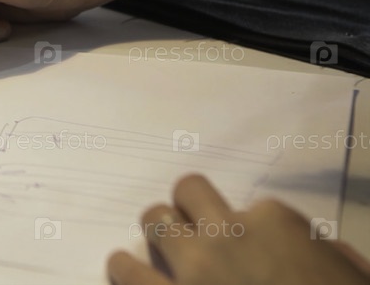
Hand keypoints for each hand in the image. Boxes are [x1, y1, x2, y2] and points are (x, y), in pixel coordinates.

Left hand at [108, 174, 369, 284]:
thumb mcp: (350, 276)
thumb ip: (326, 258)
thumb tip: (318, 254)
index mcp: (275, 223)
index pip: (248, 206)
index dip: (246, 228)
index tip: (248, 248)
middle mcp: (227, 233)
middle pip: (187, 194)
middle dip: (188, 210)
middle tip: (187, 234)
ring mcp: (192, 267)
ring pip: (153, 221)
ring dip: (154, 236)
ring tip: (151, 250)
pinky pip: (126, 271)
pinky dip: (123, 271)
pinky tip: (123, 274)